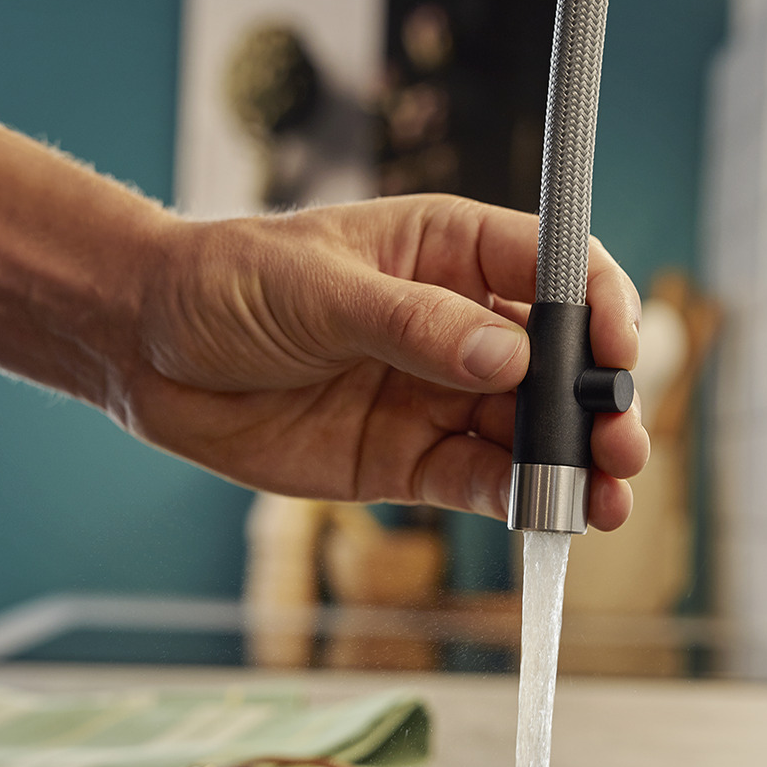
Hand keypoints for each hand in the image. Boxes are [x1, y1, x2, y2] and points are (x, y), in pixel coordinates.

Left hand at [121, 194, 649, 528]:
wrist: (146, 352)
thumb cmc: (226, 283)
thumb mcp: (315, 289)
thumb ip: (413, 324)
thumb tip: (508, 356)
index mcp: (449, 250)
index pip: (555, 269)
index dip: (600, 307)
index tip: (617, 350)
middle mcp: (459, 324)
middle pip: (559, 363)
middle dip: (597, 403)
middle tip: (620, 446)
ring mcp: (438, 395)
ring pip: (529, 432)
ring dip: (572, 466)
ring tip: (603, 500)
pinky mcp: (407, 459)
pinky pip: (477, 482)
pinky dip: (513, 500)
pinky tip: (540, 516)